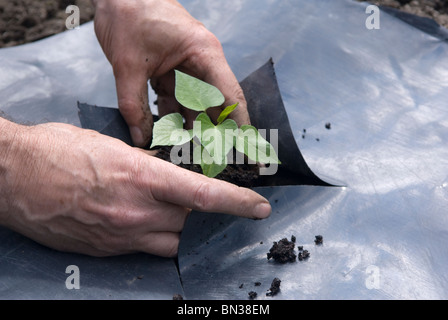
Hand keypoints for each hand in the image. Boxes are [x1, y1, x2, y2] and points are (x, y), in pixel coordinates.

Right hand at [0, 120, 270, 256]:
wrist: (12, 177)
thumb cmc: (58, 150)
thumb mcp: (109, 146)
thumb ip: (145, 165)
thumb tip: (168, 174)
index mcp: (139, 176)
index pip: (202, 194)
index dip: (236, 201)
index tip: (259, 206)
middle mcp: (134, 210)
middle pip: (189, 219)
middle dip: (196, 209)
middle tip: (187, 193)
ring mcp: (119, 235)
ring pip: (171, 241)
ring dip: (177, 226)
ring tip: (161, 207)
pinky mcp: (105, 250)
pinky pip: (144, 249)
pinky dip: (151, 236)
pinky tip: (136, 218)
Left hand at [93, 0, 249, 146]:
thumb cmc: (129, 13)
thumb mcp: (128, 63)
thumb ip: (133, 104)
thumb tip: (142, 138)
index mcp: (204, 56)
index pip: (230, 99)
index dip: (242, 129)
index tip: (252, 154)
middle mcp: (201, 64)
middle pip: (216, 107)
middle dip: (216, 137)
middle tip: (217, 165)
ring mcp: (187, 69)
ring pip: (195, 108)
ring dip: (190, 132)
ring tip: (188, 156)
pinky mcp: (171, 72)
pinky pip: (176, 102)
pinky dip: (171, 120)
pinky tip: (167, 137)